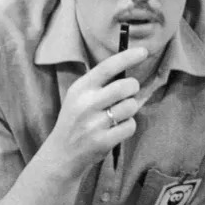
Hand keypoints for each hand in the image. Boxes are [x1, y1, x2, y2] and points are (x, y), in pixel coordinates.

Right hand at [42, 46, 148, 174]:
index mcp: (80, 88)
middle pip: (125, 86)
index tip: (143, 51)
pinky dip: (128, 126)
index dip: (127, 57)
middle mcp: (86, 104)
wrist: (61, 153)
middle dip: (133, 87)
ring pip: (130, 107)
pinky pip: (130, 126)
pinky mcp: (103, 141)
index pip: (107, 67)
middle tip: (129, 92)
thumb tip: (128, 71)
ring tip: (119, 114)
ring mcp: (94, 123)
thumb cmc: (75, 121)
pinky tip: (116, 129)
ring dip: (130, 109)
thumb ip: (98, 85)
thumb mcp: (78, 97)